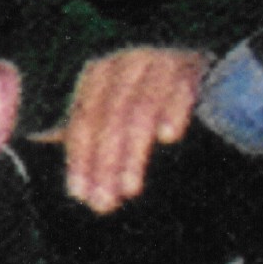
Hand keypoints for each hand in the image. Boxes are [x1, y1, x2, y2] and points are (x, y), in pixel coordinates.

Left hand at [57, 43, 214, 215]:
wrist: (199, 66)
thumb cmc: (148, 98)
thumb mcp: (114, 111)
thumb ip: (89, 137)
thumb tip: (63, 168)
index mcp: (99, 74)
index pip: (83, 122)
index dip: (80, 160)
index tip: (82, 195)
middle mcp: (126, 64)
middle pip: (109, 119)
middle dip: (105, 164)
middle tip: (106, 202)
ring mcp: (159, 61)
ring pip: (139, 111)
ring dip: (132, 154)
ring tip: (130, 188)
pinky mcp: (192, 65)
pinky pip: (180, 90)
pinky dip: (173, 112)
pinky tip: (168, 138)